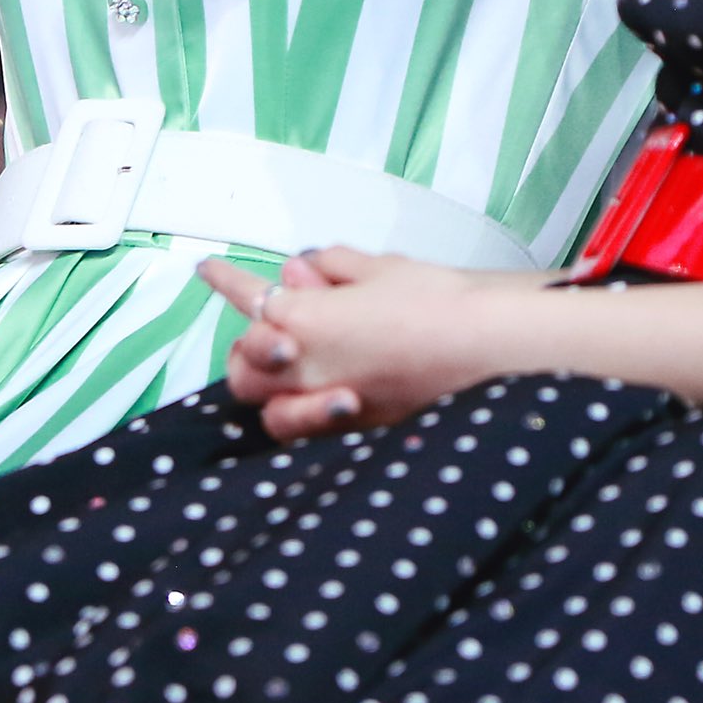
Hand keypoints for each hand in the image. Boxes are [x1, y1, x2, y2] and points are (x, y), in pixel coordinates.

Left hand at [200, 246, 531, 441]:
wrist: (494, 352)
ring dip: (272, 388)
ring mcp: (330, 408)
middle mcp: (307, 370)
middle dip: (246, 347)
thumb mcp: (382, 268)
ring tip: (290, 365)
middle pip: (244, 367)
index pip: (250, 297)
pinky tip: (325, 396)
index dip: (226, 281)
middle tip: (261, 328)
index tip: (209, 270)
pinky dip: (307, 414)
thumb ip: (333, 269)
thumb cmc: (442, 305)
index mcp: (305, 319)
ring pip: (270, 412)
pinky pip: (310, 433)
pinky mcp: (360, 433)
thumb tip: (303, 272)